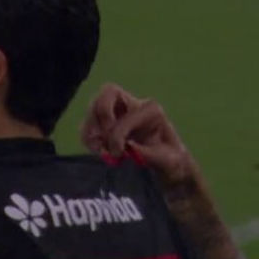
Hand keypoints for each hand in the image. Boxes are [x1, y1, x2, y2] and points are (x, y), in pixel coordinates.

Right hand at [81, 83, 196, 186]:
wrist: (167, 166)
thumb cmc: (171, 161)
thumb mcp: (170, 161)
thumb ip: (152, 154)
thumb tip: (130, 147)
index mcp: (151, 110)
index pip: (128, 114)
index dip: (118, 134)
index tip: (119, 155)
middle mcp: (133, 105)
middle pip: (108, 93)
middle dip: (102, 116)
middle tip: (104, 139)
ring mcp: (118, 112)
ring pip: (94, 106)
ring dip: (91, 128)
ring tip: (99, 148)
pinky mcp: (106, 124)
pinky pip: (88, 122)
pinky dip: (87, 136)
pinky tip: (96, 150)